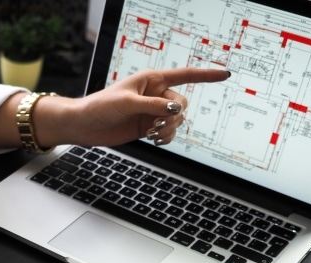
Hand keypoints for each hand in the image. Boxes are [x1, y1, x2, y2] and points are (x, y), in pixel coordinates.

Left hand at [50, 68, 229, 146]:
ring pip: (177, 120)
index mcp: (152, 80)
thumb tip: (176, 110)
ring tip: (151, 134)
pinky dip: (166, 138)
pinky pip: (169, 133)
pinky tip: (155, 140)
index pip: (185, 75)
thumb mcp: (127, 103)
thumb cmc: (100, 106)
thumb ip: (153, 106)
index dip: (206, 75)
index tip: (225, 74)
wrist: (85, 125)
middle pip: (182, 104)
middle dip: (174, 116)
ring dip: (169, 129)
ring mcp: (153, 112)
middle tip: (156, 126)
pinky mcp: (148, 127)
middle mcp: (155, 94)